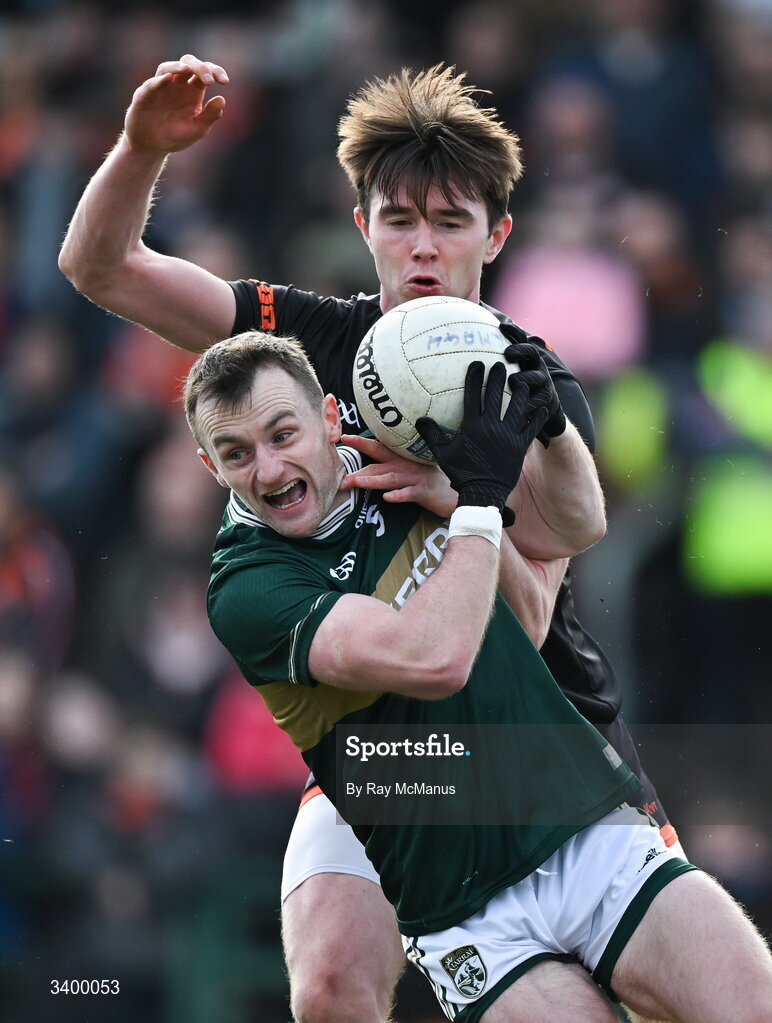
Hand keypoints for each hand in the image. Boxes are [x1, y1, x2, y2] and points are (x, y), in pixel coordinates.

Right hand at [125, 55, 228, 154]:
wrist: (151, 146)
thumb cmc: (175, 136)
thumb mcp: (197, 129)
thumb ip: (210, 116)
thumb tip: (222, 99)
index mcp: (193, 91)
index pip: (205, 73)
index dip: (215, 71)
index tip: (225, 81)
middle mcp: (177, 84)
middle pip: (189, 64)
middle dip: (200, 67)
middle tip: (209, 81)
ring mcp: (160, 87)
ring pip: (168, 67)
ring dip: (178, 66)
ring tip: (187, 69)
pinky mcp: (145, 94)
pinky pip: (152, 83)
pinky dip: (159, 80)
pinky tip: (168, 79)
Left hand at [339, 434, 456, 517]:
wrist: (454, 492)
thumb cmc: (427, 482)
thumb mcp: (408, 470)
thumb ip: (390, 467)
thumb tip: (366, 470)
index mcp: (399, 459)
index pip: (377, 448)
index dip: (361, 442)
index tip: (344, 437)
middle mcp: (405, 466)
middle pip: (378, 466)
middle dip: (359, 471)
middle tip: (342, 477)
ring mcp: (414, 478)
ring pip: (390, 479)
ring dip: (373, 481)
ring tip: (357, 483)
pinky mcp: (424, 492)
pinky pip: (409, 494)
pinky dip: (399, 495)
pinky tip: (388, 498)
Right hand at [416, 361, 549, 521]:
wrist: (482, 494)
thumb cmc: (461, 474)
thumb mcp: (442, 455)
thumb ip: (432, 435)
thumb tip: (420, 420)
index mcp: (472, 426)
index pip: (473, 396)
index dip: (475, 378)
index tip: (477, 364)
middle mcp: (491, 427)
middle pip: (495, 396)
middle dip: (498, 377)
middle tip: (501, 363)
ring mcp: (507, 436)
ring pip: (517, 407)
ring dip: (520, 392)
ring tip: (523, 380)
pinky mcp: (519, 447)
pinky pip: (531, 428)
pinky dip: (537, 417)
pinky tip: (542, 407)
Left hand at [499, 325, 566, 446]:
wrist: (543, 407)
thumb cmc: (518, 388)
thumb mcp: (510, 374)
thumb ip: (496, 365)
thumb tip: (469, 357)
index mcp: (526, 358)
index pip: (521, 340)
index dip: (513, 331)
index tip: (500, 326)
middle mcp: (536, 366)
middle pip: (531, 352)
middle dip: (520, 350)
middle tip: (507, 353)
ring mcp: (543, 381)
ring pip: (534, 376)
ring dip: (523, 377)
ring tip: (513, 381)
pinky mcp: (546, 397)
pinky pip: (538, 398)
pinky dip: (529, 402)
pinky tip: (520, 407)